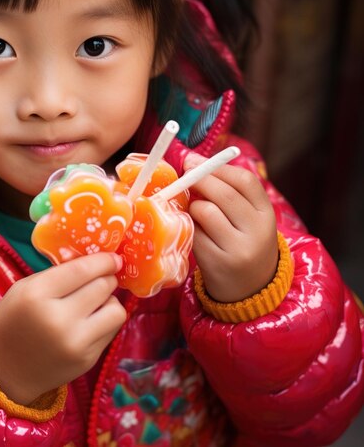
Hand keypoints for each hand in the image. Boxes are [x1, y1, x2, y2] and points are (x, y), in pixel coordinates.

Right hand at [0, 252, 125, 404]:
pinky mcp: (87, 360)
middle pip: (102, 287)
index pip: (81, 270)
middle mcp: (58, 319)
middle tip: (103, 276)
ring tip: (97, 301)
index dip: (103, 261)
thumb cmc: (12, 321)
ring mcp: (75, 342)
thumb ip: (57, 274)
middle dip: (107, 278)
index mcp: (37, 295)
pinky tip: (92, 320)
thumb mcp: (24, 288)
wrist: (4, 371)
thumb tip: (93, 262)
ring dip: (110, 300)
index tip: (114, 257)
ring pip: (115, 310)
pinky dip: (106, 321)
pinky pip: (111, 330)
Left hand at [184, 152, 277, 302]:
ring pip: (206, 211)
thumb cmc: (241, 241)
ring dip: (194, 206)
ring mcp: (238, 250)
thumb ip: (228, 193)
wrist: (250, 289)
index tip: (195, 161)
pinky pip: (194, 233)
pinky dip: (189, 227)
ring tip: (197, 212)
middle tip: (185, 174)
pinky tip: (196, 232)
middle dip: (199, 179)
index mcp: (266, 215)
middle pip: (224, 194)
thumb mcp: (247, 218)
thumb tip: (192, 163)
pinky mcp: (217, 263)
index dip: (217, 167)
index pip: (245, 181)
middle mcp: (257, 232)